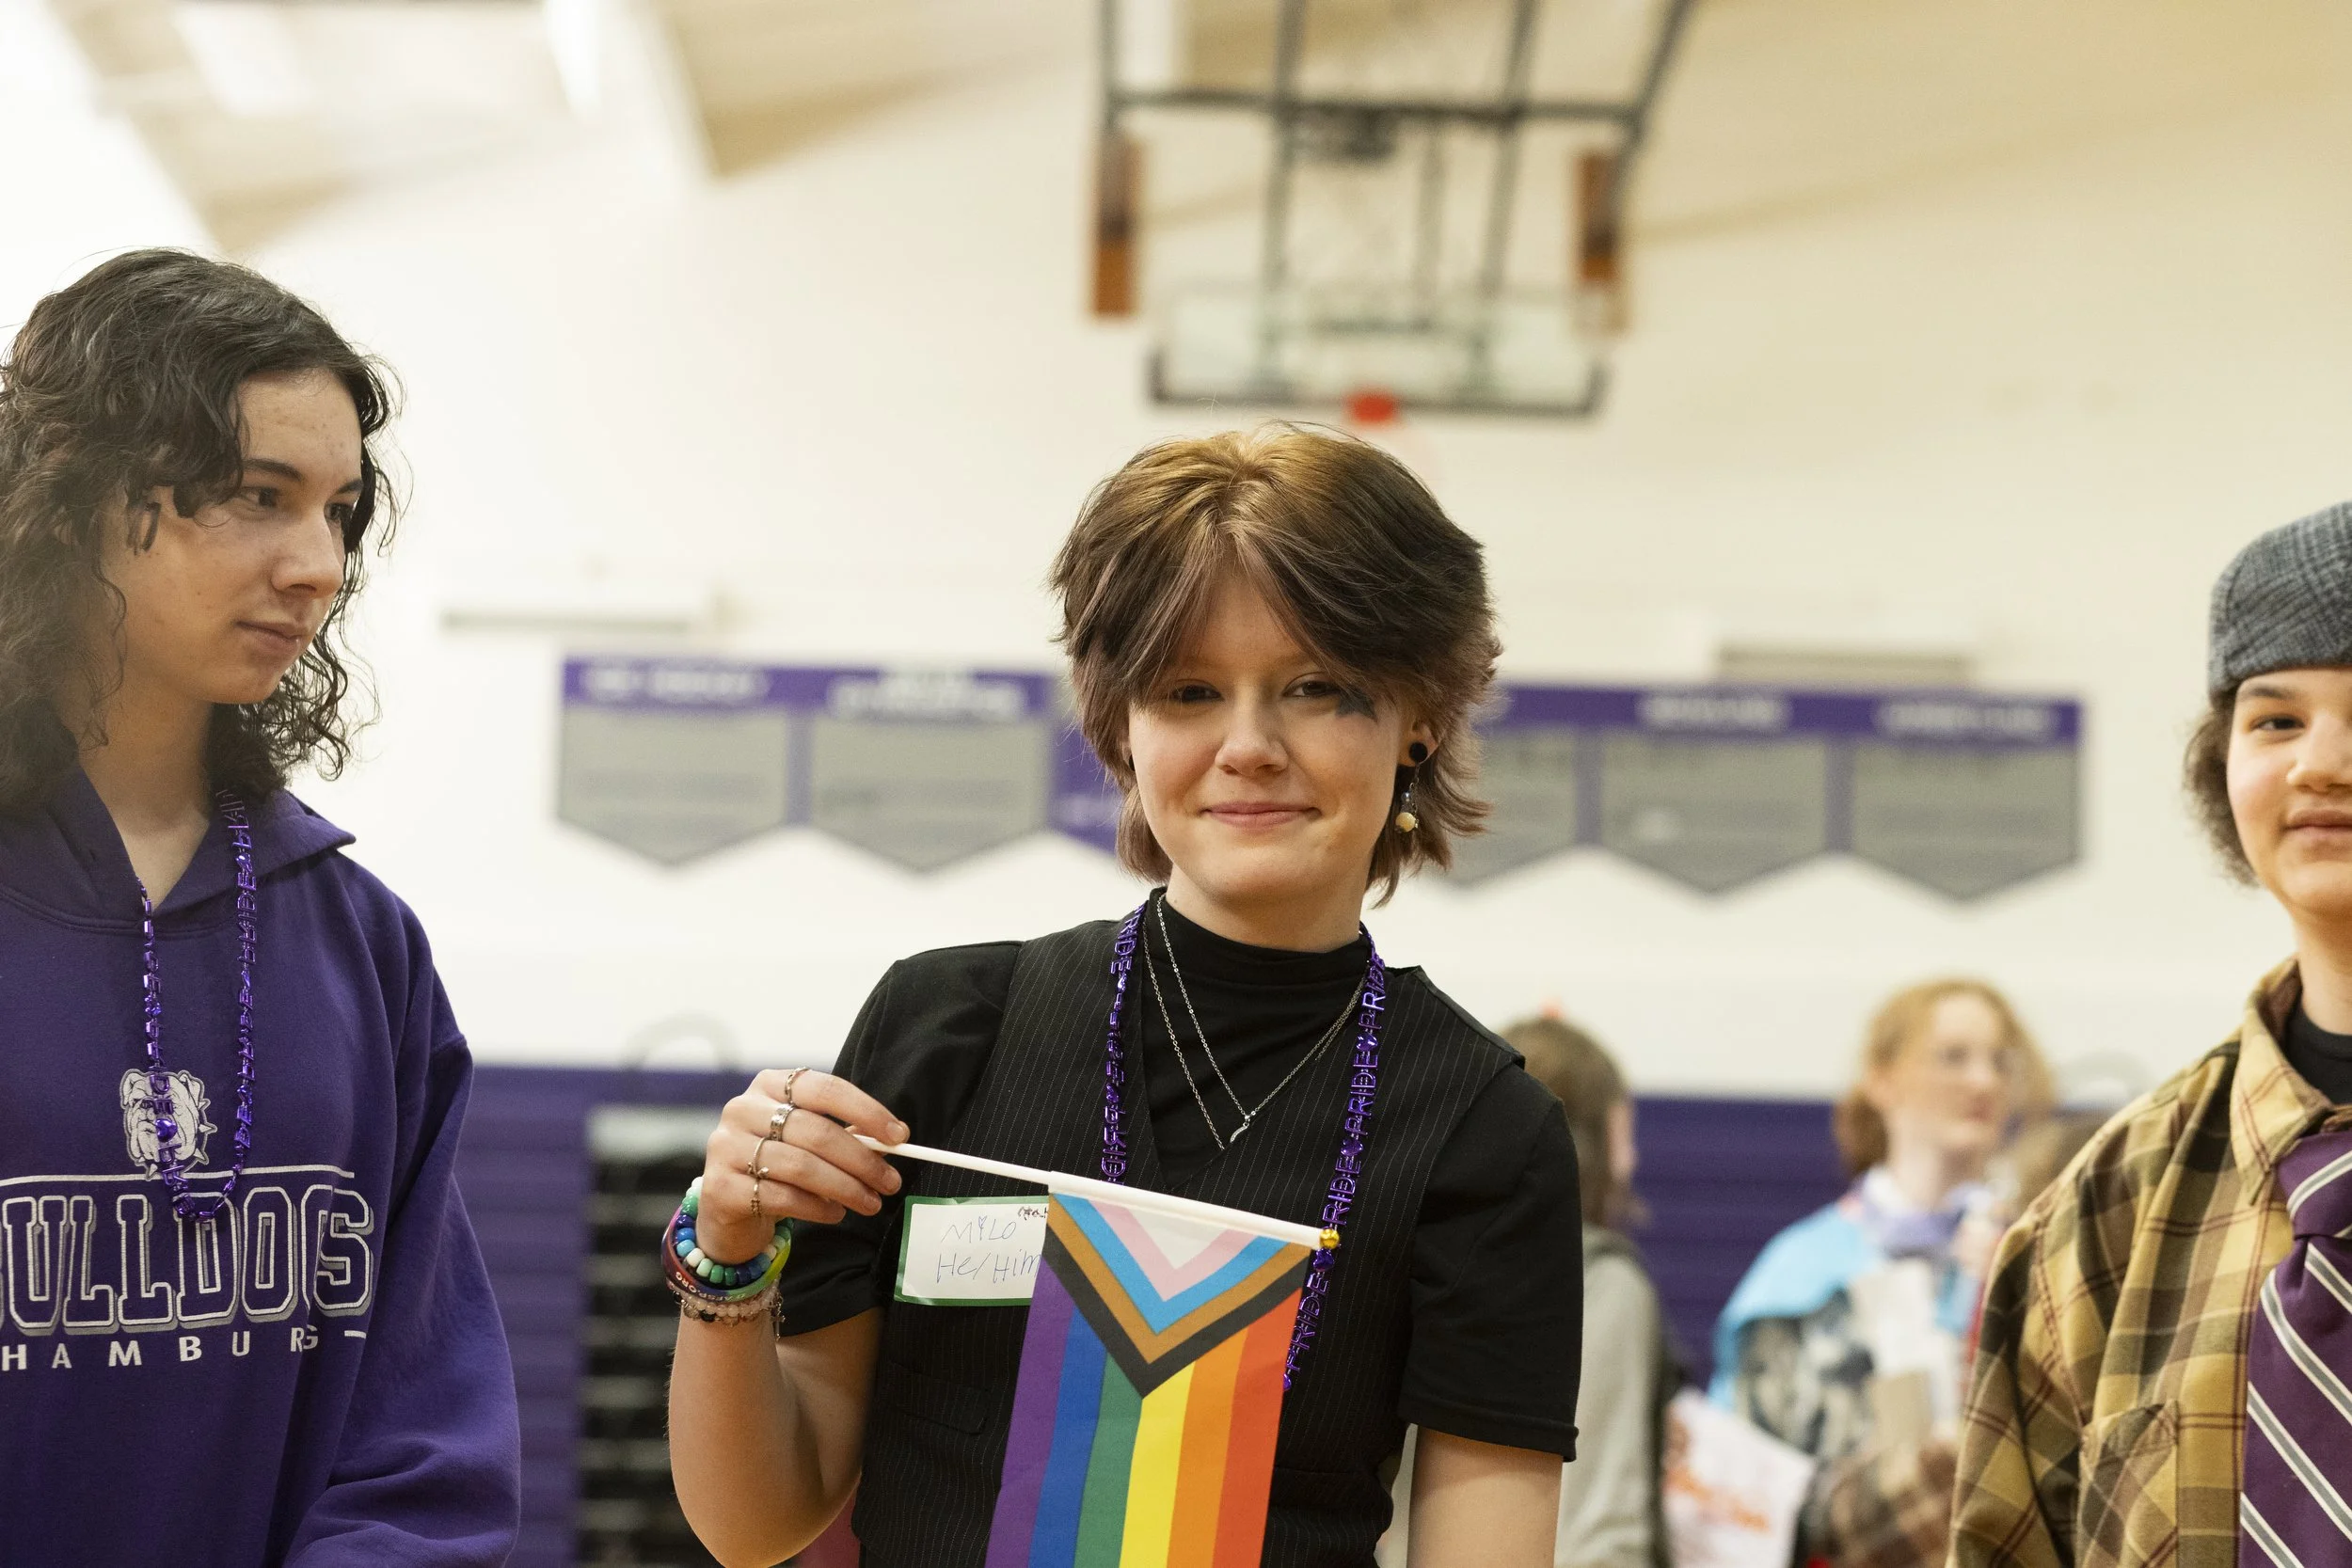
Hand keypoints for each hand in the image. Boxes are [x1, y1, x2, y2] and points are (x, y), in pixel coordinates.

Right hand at [697, 1070, 907, 1264]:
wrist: (727, 1205)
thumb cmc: (777, 1163)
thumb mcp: (807, 1139)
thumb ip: (846, 1133)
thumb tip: (894, 1140)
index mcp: (770, 1085)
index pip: (825, 1089)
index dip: (866, 1111)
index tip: (899, 1136)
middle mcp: (743, 1109)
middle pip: (816, 1132)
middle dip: (862, 1160)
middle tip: (890, 1182)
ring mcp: (726, 1147)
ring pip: (802, 1166)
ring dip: (846, 1188)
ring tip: (870, 1203)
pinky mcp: (720, 1186)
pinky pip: (782, 1197)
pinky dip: (818, 1207)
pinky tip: (835, 1212)